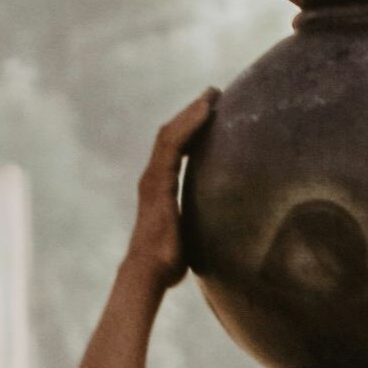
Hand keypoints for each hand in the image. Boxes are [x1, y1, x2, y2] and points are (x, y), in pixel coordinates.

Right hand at [125, 91, 216, 287]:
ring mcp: (153, 178)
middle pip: (170, 134)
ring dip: (192, 112)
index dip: (189, 128)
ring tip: (212, 95)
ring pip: (171, 134)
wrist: (148, 272)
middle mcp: (152, 177)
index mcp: (159, 187)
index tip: (210, 113)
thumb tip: (219, 232)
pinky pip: (173, 145)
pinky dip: (190, 124)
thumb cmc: (167, 263)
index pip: (174, 148)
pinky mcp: (158, 182)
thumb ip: (196, 224)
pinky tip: (206, 112)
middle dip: (191, 113)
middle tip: (213, 95)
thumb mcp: (187, 235)